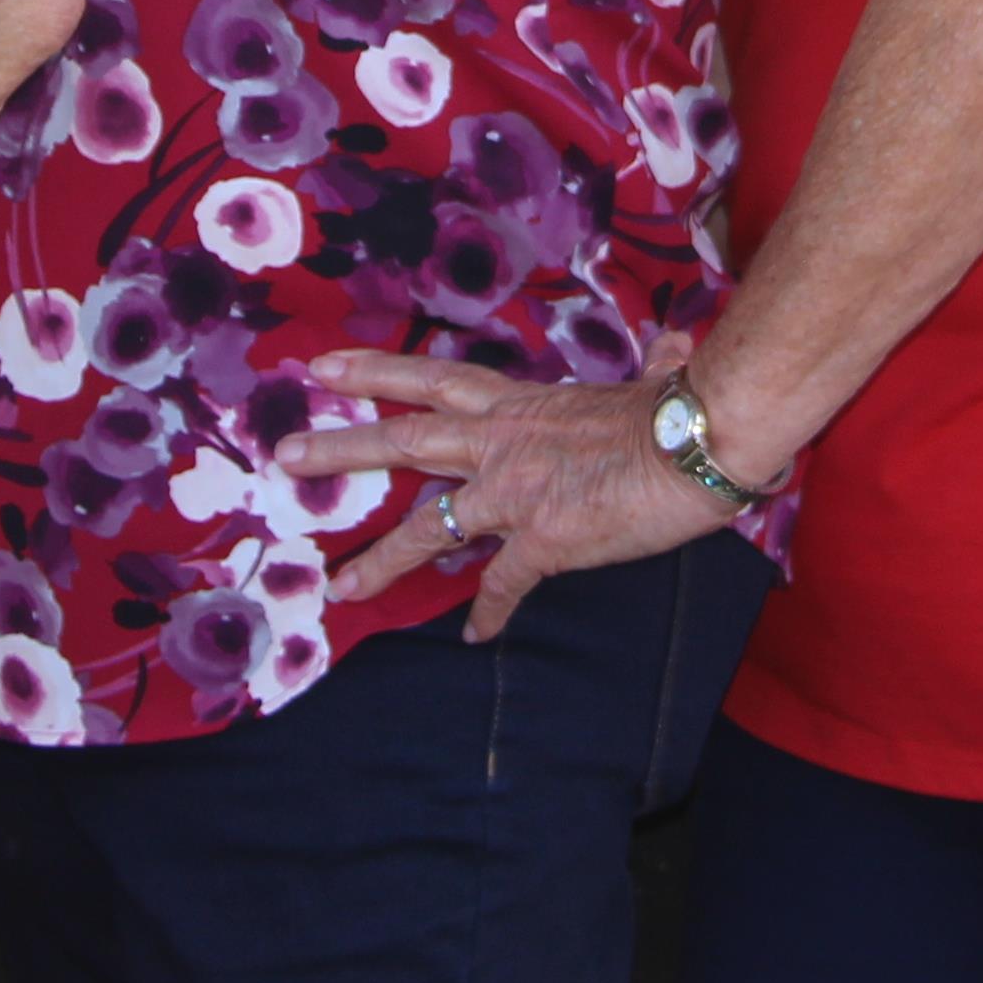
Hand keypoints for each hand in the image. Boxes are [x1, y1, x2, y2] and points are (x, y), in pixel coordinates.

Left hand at [278, 337, 738, 638]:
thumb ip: (652, 365)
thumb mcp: (652, 378)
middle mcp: (501, 442)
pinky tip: (475, 636)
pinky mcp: (540, 540)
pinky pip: (500, 587)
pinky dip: (488, 613)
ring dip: (380, 560)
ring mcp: (514, 492)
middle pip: (403, 443)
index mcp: (519, 405)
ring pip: (428, 528)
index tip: (323, 368)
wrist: (696, 443)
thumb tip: (677, 346)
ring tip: (340, 587)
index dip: (374, 373)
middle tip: (286, 455)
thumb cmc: (679, 408)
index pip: (431, 380)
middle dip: (340, 451)